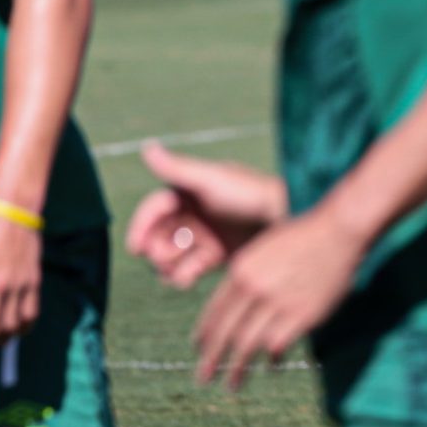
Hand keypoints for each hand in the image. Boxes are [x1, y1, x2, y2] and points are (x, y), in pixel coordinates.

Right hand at [125, 142, 285, 288]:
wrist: (291, 219)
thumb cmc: (251, 194)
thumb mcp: (211, 180)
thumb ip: (177, 169)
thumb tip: (147, 147)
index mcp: (188, 192)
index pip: (155, 209)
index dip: (141, 226)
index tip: (135, 248)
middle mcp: (194, 212)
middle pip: (160, 233)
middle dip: (155, 248)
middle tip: (160, 260)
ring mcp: (206, 234)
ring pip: (173, 253)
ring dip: (167, 264)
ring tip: (173, 274)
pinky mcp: (219, 255)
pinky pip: (192, 267)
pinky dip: (184, 274)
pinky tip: (185, 280)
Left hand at [194, 206, 360, 388]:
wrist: (335, 232)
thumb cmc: (299, 238)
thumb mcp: (259, 252)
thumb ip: (245, 278)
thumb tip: (236, 307)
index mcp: (239, 272)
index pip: (215, 311)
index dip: (206, 334)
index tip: (197, 349)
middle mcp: (253, 289)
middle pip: (226, 332)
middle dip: (212, 359)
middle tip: (202, 378)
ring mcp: (277, 303)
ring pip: (249, 343)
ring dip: (238, 367)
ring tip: (231, 384)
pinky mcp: (303, 314)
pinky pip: (279, 343)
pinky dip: (272, 357)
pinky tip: (270, 365)